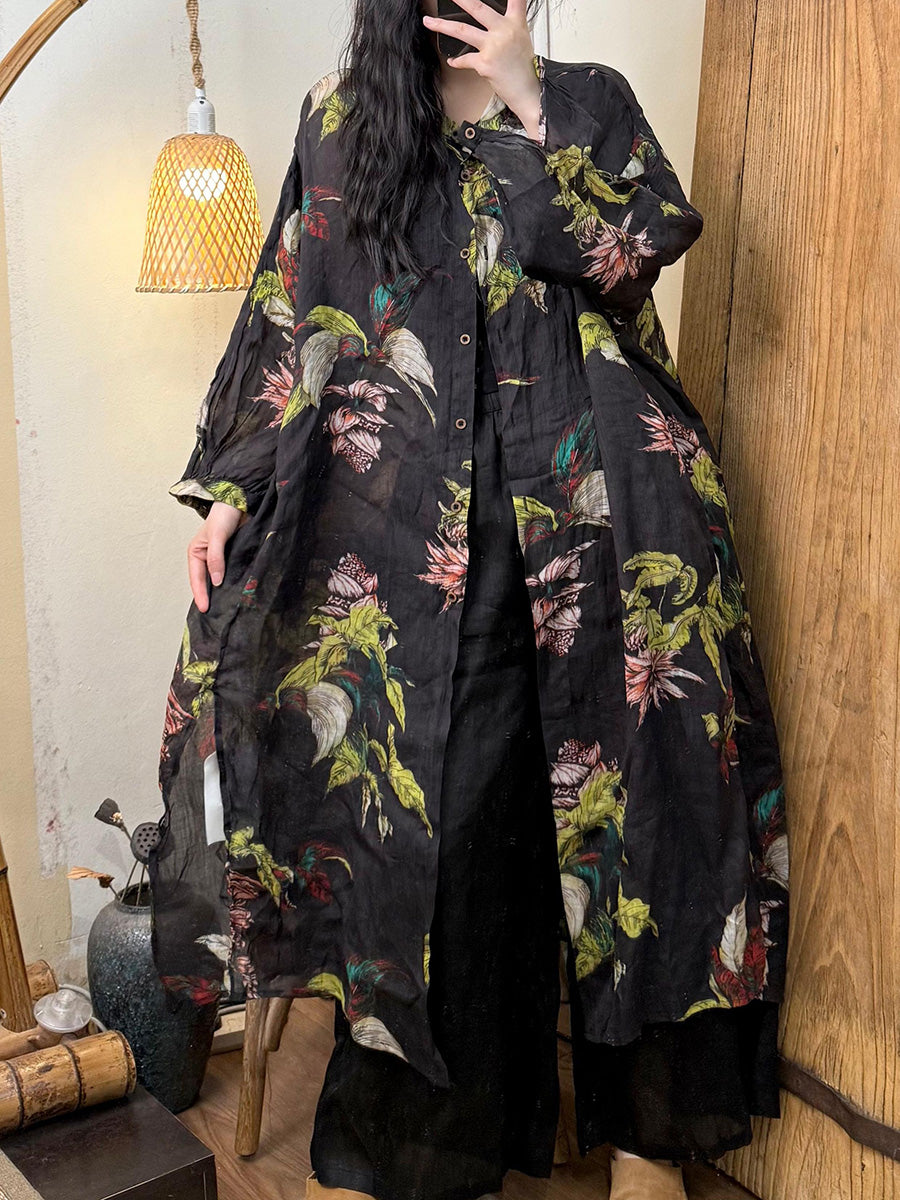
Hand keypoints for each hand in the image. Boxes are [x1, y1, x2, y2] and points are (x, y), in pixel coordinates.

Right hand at [187, 500, 246, 612]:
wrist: (240, 503)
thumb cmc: (223, 515)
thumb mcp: (217, 536)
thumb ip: (216, 557)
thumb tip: (216, 581)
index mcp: (196, 553)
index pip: (197, 579)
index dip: (200, 594)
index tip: (205, 609)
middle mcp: (206, 558)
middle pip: (206, 583)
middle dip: (209, 598)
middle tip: (214, 617)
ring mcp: (219, 559)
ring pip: (218, 580)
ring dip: (221, 593)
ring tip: (224, 610)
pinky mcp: (232, 558)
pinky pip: (230, 574)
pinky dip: (232, 584)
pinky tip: (236, 594)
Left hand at [422, 0, 541, 138]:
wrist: (528, 92)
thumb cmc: (524, 68)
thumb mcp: (521, 39)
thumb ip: (508, 26)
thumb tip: (491, 22)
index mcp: (515, 23)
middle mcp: (504, 31)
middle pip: (478, 7)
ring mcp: (493, 46)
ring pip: (462, 30)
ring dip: (442, 26)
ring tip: (429, 21)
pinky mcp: (484, 63)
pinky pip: (464, 60)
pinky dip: (457, 61)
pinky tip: (451, 61)